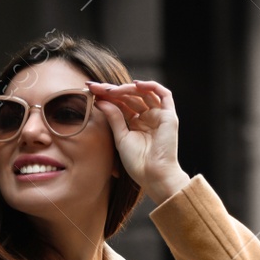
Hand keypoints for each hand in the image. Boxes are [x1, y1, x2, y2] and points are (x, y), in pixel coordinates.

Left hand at [87, 80, 190, 203]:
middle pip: (130, 96)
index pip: (121, 103)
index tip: (90, 90)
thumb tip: (100, 101)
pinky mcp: (169, 115)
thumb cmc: (137, 162)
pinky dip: (150, 86)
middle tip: (96, 87)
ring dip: (127, 88)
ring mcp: (159, 115)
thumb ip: (113, 118)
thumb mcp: (120, 137)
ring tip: (111, 90)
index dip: (107, 96)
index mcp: (136, 123)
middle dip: (113, 90)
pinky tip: (135, 85)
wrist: (153, 175)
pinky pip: (164, 94)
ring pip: (144, 93)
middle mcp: (147, 117)